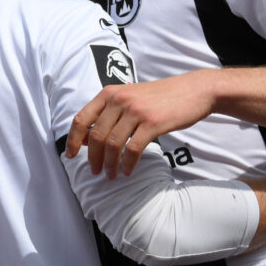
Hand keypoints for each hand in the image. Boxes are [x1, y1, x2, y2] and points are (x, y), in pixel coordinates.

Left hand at [66, 70, 217, 177]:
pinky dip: (127, 163)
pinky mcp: (152, 122)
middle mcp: (119, 99)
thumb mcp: (130, 97)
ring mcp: (136, 110)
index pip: (81, 119)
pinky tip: (127, 171)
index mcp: (109, 93)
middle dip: (93, 158)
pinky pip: (133, 149)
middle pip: (96, 135)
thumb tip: (88, 139)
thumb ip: (109, 113)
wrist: (195, 90)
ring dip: (110, 164)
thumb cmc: (161, 97)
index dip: (73, 140)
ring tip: (111, 175)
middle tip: (95, 171)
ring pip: (112, 144)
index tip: (70, 156)